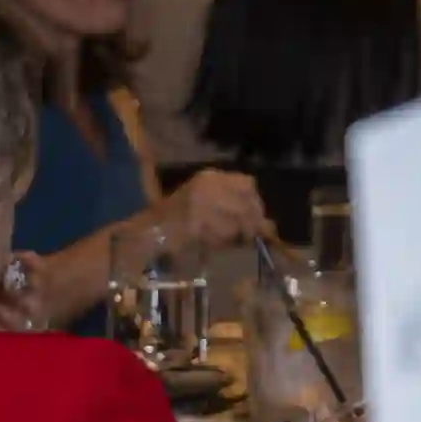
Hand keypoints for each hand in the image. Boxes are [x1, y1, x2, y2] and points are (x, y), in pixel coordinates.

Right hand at [151, 167, 274, 261]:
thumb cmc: (181, 220)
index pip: (248, 184)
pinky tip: (208, 242)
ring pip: (234, 223)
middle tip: (247, 237)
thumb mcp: (210, 206)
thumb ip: (239, 211)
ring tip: (220, 239)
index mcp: (210, 177)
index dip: (256, 203)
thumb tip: (270, 226)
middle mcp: (207, 185)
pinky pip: (218, 236)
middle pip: (245, 204)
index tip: (258, 219)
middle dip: (250, 223)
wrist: (150, 231)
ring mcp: (200, 203)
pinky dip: (218, 244)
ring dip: (232, 236)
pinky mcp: (194, 222)